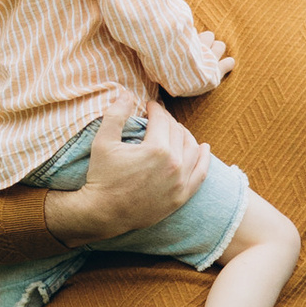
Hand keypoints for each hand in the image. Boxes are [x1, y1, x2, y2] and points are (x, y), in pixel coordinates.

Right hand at [44, 92, 206, 239]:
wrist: (103, 213)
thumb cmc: (101, 177)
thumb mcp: (103, 142)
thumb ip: (115, 114)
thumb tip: (127, 93)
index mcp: (157, 149)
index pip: (162, 120)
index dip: (155, 109)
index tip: (149, 106)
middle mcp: (174, 165)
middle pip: (178, 132)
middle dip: (168, 121)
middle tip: (159, 118)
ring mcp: (180, 183)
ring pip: (193, 150)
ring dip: (185, 136)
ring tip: (176, 130)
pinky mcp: (181, 197)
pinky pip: (200, 174)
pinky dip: (204, 159)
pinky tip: (204, 148)